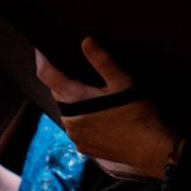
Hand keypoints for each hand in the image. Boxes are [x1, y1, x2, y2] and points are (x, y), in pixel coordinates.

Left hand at [36, 39, 176, 178]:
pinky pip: (76, 128)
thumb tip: (85, 41)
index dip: (41, 59)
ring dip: (72, 101)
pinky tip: (97, 115)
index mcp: (75, 100)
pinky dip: (81, 118)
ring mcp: (76, 136)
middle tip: (75, 69)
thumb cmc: (137, 114)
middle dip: (61, 80)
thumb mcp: (122, 82)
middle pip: (57, 93)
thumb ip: (102, 61)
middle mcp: (69, 120)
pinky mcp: (84, 148)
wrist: (150, 148)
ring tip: (90, 92)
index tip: (40, 48)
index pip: (47, 75)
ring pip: (67, 111)